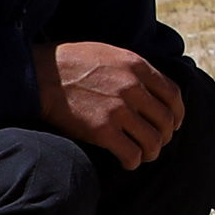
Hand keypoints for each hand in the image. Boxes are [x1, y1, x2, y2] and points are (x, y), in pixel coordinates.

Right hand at [35, 40, 184, 167]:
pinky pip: (131, 154)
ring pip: (153, 141)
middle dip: (165, 136)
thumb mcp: (109, 52)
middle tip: (156, 142)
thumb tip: (150, 87)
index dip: (178, 113)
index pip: (173, 94)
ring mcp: (118, 110)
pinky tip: (126, 162)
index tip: (174, 123)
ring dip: (151, 152)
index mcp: (137, 66)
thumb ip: (132, 68)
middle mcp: (133, 88)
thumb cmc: (69, 62)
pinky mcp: (102, 130)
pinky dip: (133, 162)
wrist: (37, 74)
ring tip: (143, 154)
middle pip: (166, 120)